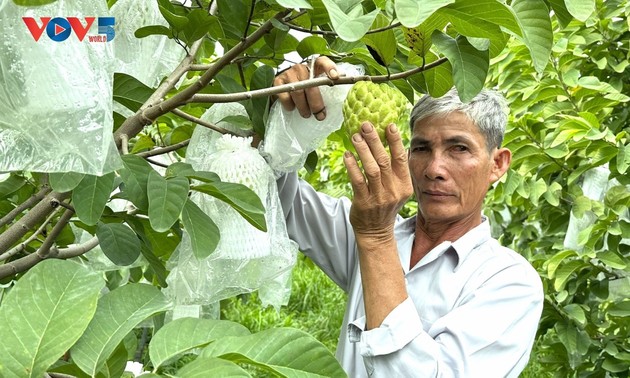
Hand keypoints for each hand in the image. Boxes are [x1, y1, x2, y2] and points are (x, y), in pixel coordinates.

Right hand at [273, 56, 338, 120]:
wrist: (284, 84)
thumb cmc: (306, 86)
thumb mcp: (316, 84)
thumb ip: (325, 86)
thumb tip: (339, 99)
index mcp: (314, 66)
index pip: (323, 62)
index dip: (330, 68)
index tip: (335, 78)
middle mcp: (301, 67)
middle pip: (311, 85)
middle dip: (316, 103)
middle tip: (320, 116)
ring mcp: (289, 73)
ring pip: (298, 93)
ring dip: (303, 107)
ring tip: (306, 114)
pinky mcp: (278, 81)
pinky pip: (285, 96)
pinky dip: (290, 105)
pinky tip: (293, 108)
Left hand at [344, 122, 413, 239]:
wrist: (376, 232)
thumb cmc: (384, 206)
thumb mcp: (397, 190)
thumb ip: (397, 171)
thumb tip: (395, 144)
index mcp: (404, 185)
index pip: (401, 159)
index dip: (395, 141)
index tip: (388, 125)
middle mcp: (393, 191)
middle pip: (384, 161)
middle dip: (375, 140)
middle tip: (366, 125)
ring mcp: (379, 197)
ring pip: (372, 169)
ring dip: (363, 151)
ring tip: (355, 137)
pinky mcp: (364, 203)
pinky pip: (358, 181)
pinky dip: (352, 166)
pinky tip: (347, 155)